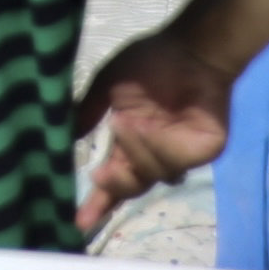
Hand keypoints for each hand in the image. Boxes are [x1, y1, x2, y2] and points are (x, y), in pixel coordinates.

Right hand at [72, 25, 242, 230]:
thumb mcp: (108, 86)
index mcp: (132, 143)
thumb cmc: (150, 62)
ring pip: (153, 175)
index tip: (78, 222)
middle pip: (133, 188)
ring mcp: (181, 154)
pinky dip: (158, 147)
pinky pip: (176, 162)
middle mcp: (155, 154)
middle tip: (99, 175)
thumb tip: (63, 139)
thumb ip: (87, 112)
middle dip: (114, 186)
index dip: (98, 203)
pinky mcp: (205, 150)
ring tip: (126, 123)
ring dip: (135, 153)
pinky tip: (151, 126)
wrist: (189, 47)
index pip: (114, 180)